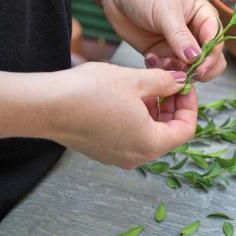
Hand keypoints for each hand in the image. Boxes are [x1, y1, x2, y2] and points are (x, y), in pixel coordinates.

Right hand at [41, 62, 196, 168]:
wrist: (46, 106)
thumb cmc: (88, 93)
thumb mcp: (134, 80)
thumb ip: (163, 82)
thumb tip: (179, 82)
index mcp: (150, 143)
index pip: (186, 129)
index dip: (189, 104)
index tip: (184, 84)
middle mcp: (136, 156)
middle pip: (169, 134)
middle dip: (172, 106)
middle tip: (168, 82)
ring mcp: (118, 156)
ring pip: (149, 134)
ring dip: (155, 111)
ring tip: (147, 85)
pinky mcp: (103, 150)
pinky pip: (131, 136)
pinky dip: (138, 118)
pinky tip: (128, 96)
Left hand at [100, 0, 225, 81]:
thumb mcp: (166, 12)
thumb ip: (181, 37)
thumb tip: (196, 58)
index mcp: (203, 17)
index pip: (217, 42)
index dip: (211, 57)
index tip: (200, 67)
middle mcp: (194, 33)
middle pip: (209, 60)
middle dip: (198, 69)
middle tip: (184, 72)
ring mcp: (177, 45)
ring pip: (188, 69)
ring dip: (176, 70)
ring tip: (160, 60)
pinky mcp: (160, 53)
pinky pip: (168, 70)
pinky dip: (161, 70)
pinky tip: (149, 57)